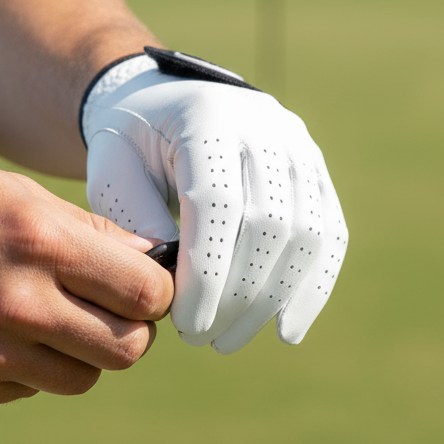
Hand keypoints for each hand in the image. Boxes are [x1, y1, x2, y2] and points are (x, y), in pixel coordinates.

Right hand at [0, 160, 174, 403]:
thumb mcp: (6, 191)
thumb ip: (83, 228)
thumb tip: (146, 258)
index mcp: (39, 240)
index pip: (147, 292)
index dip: (155, 289)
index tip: (142, 283)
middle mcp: (20, 302)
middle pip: (129, 348)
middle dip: (131, 328)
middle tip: (108, 307)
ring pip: (84, 378)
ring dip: (82, 353)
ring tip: (51, 318)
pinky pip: (30, 389)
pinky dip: (30, 367)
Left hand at [82, 50, 347, 353]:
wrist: (166, 102)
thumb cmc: (131, 145)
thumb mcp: (112, 172)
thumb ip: (136, 221)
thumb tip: (171, 285)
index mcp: (207, 118)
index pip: (219, 204)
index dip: (208, 272)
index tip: (185, 323)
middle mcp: (265, 127)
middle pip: (269, 223)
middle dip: (237, 294)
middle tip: (201, 340)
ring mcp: (299, 147)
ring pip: (307, 234)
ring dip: (272, 300)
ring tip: (229, 341)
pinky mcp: (317, 173)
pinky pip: (331, 235)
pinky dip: (312, 288)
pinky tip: (285, 329)